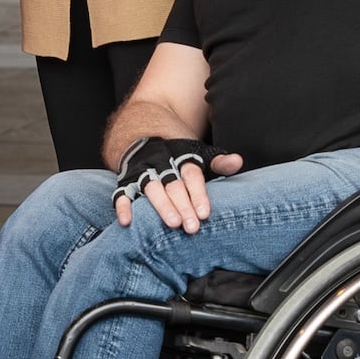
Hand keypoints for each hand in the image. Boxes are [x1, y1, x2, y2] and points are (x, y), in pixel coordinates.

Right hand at [112, 138, 243, 232]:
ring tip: (172, 224)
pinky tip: (126, 222)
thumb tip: (237, 162)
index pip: (191, 176)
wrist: (142, 131)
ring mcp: (142, 170)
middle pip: (173, 185)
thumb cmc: (178, 153)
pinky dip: (123, 206)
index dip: (198, 194)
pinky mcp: (125, 179)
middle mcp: (161, 162)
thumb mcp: (200, 154)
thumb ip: (219, 162)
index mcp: (181, 157)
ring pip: (151, 188)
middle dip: (183, 206)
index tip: (205, 213)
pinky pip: (121, 192)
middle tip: (192, 227)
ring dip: (161, 206)